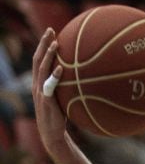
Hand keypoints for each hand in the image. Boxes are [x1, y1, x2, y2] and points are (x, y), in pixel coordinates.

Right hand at [31, 28, 67, 151]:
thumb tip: (87, 75)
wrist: (52, 133)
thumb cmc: (60, 115)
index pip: (39, 59)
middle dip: (43, 43)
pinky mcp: (46, 102)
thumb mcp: (64, 97)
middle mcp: (37, 85)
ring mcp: (40, 93)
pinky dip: (53, 76)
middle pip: (37, 59)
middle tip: (51, 30)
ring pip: (41, 70)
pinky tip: (61, 68)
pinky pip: (49, 87)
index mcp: (41, 82)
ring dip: (47, 56)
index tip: (51, 32)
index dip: (43, 45)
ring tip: (55, 44)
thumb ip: (69, 85)